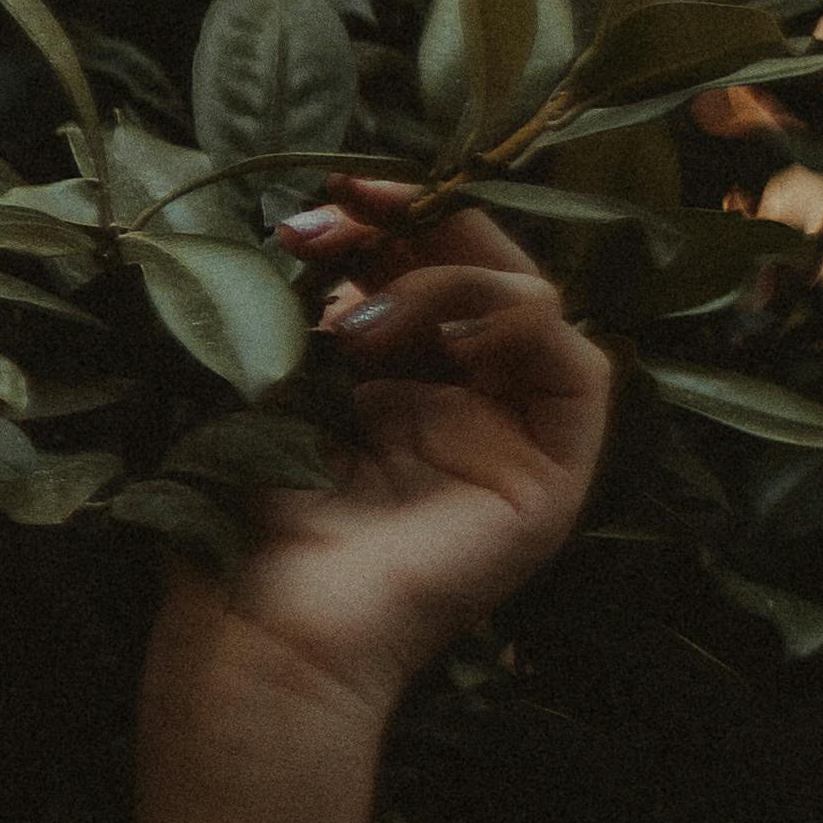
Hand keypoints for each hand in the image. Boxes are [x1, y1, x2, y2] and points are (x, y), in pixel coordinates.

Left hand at [188, 176, 615, 716]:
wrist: (260, 626)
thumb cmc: (239, 522)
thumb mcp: (271, 382)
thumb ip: (315, 307)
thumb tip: (336, 228)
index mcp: (388, 390)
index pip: (420, 272)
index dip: (384, 220)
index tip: (322, 196)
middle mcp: (457, 411)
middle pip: (483, 274)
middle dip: (418, 222)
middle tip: (345, 207)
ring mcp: (508, 446)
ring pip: (533, 305)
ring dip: (449, 280)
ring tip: (358, 326)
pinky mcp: (549, 485)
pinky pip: (583, 373)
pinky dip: (527, 328)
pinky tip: (452, 338)